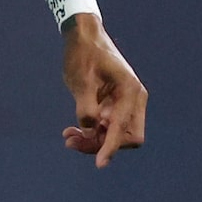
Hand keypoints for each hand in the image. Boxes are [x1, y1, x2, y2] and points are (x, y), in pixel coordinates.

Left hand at [60, 16, 147, 167]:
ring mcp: (125, 103)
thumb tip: (89, 129)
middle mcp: (133, 99)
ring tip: (68, 136)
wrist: (84, 37)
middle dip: (100, 145)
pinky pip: (107, 127)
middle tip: (71, 141)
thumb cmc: (83, 54)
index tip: (99, 164)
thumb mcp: (81, 80)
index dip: (110, 148)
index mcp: (130, 91)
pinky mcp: (114, 106)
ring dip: (93, 141)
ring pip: (115, 135)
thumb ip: (86, 107)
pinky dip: (92, 132)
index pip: (123, 129)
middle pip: (124, 137)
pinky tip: (72, 130)